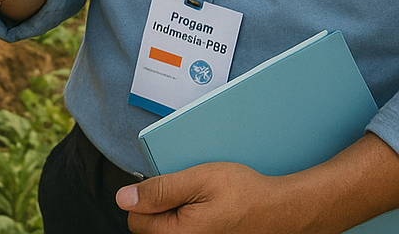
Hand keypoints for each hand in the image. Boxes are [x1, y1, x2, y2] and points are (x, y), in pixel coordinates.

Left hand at [116, 163, 294, 233]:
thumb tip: (125, 197)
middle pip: (150, 229)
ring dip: (176, 215)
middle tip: (184, 192)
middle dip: (160, 208)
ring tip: (198, 202)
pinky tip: (207, 212)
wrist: (282, 211)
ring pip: (170, 231)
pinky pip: (187, 232)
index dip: (145, 197)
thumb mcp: (198, 179)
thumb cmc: (245, 195)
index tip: (162, 186)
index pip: (135, 220)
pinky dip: (191, 222)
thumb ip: (159, 189)